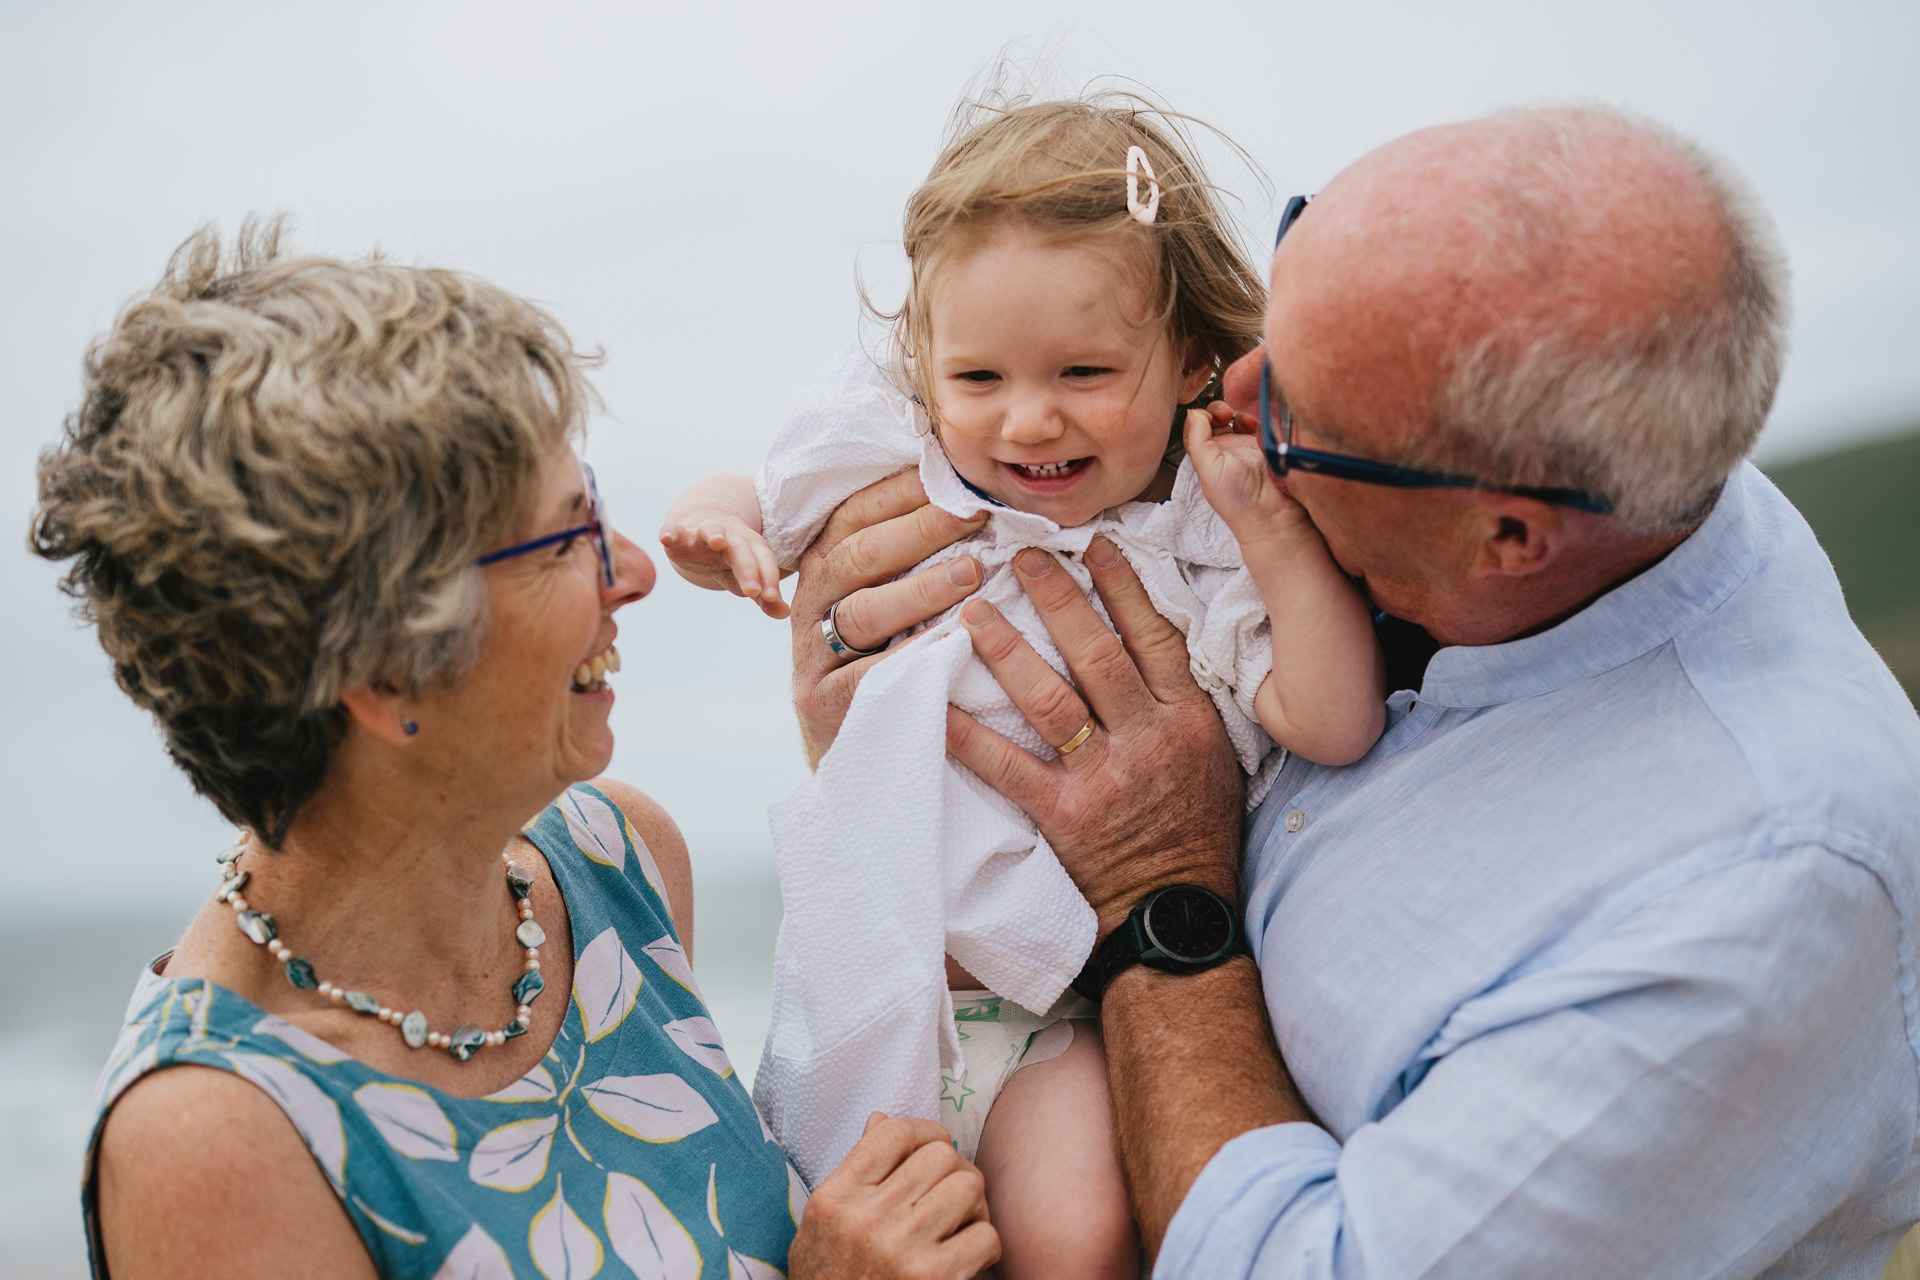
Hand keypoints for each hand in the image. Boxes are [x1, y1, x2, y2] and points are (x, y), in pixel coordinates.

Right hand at [659, 510, 789, 618]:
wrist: (705, 531)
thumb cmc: (732, 560)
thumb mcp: (747, 579)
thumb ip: (764, 597)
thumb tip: (784, 614)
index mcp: (751, 549)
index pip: (764, 562)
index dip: (769, 579)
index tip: (773, 597)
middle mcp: (730, 538)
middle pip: (741, 551)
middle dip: (748, 568)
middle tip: (753, 591)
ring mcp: (704, 533)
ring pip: (712, 531)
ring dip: (715, 534)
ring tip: (718, 541)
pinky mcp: (680, 534)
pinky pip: (675, 530)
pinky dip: (670, 532)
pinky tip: (666, 538)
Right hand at [789, 1114, 999, 1279]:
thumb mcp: (822, 1225)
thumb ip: (854, 1173)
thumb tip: (883, 1120)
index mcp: (836, 1198)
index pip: (893, 1132)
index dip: (925, 1132)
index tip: (933, 1149)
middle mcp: (866, 1219)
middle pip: (939, 1155)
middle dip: (955, 1169)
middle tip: (952, 1192)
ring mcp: (901, 1249)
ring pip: (968, 1186)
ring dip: (974, 1204)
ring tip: (962, 1222)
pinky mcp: (932, 1279)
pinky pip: (985, 1235)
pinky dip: (985, 1244)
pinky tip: (968, 1256)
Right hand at [792, 470, 985, 766]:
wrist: (857, 750)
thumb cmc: (885, 659)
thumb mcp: (884, 602)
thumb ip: (908, 555)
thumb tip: (969, 494)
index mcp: (826, 568)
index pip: (857, 514)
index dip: (903, 491)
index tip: (955, 474)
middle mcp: (813, 605)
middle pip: (859, 555)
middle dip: (919, 529)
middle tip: (974, 513)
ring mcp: (815, 658)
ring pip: (863, 612)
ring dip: (921, 589)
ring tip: (973, 572)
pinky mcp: (828, 705)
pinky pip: (871, 675)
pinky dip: (912, 655)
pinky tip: (952, 641)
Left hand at [945, 539, 1243, 934]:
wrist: (1178, 908)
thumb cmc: (1197, 830)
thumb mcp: (1214, 754)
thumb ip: (1180, 700)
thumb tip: (1149, 637)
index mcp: (1185, 718)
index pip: (1153, 636)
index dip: (1122, 587)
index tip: (1093, 546)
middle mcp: (1146, 738)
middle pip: (1096, 653)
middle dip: (1057, 599)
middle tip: (1020, 557)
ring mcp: (1104, 777)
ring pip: (1049, 699)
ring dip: (1007, 650)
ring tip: (973, 612)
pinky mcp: (1065, 815)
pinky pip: (1008, 767)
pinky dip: (969, 736)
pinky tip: (937, 705)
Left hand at [1182, 405, 1317, 549]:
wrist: (1273, 512)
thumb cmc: (1239, 502)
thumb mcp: (1208, 470)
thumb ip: (1197, 440)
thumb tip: (1192, 413)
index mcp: (1207, 458)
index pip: (1197, 428)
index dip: (1200, 417)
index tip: (1207, 416)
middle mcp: (1227, 450)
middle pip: (1218, 418)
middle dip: (1220, 410)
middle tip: (1226, 414)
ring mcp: (1248, 445)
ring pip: (1239, 416)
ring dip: (1240, 411)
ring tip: (1244, 420)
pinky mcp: (1268, 443)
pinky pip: (1261, 421)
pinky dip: (1259, 416)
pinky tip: (1258, 423)